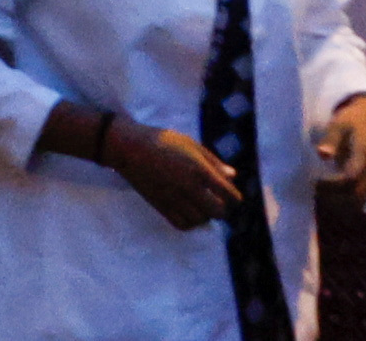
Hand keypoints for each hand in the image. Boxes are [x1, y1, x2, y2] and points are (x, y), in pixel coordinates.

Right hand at [104, 115, 242, 228]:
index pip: (228, 194)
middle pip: (218, 212)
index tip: (232, 195)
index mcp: (199, 169)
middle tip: (218, 200)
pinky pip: (183, 224)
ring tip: (203, 205)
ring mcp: (175, 199)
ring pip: (201, 220)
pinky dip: (191, 222)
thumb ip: (213, 161)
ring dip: (206, 214)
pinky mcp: (162, 206)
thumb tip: (233, 175)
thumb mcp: (191, 144)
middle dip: (222, 208)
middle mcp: (189, 187)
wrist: (129, 148)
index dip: (235, 197)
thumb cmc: (162, 141)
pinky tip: (190, 211)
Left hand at [315, 94, 365, 204]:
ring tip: (320, 195)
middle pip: (356, 194)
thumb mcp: (339, 124)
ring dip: (340, 201)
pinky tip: (328, 196)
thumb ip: (331, 139)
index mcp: (363, 156)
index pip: (350, 179)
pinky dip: (345, 201)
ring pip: (359, 199)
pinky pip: (359, 197)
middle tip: (315, 191)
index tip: (315, 182)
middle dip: (335, 197)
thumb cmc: (351, 120)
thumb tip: (322, 155)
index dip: (332, 185)